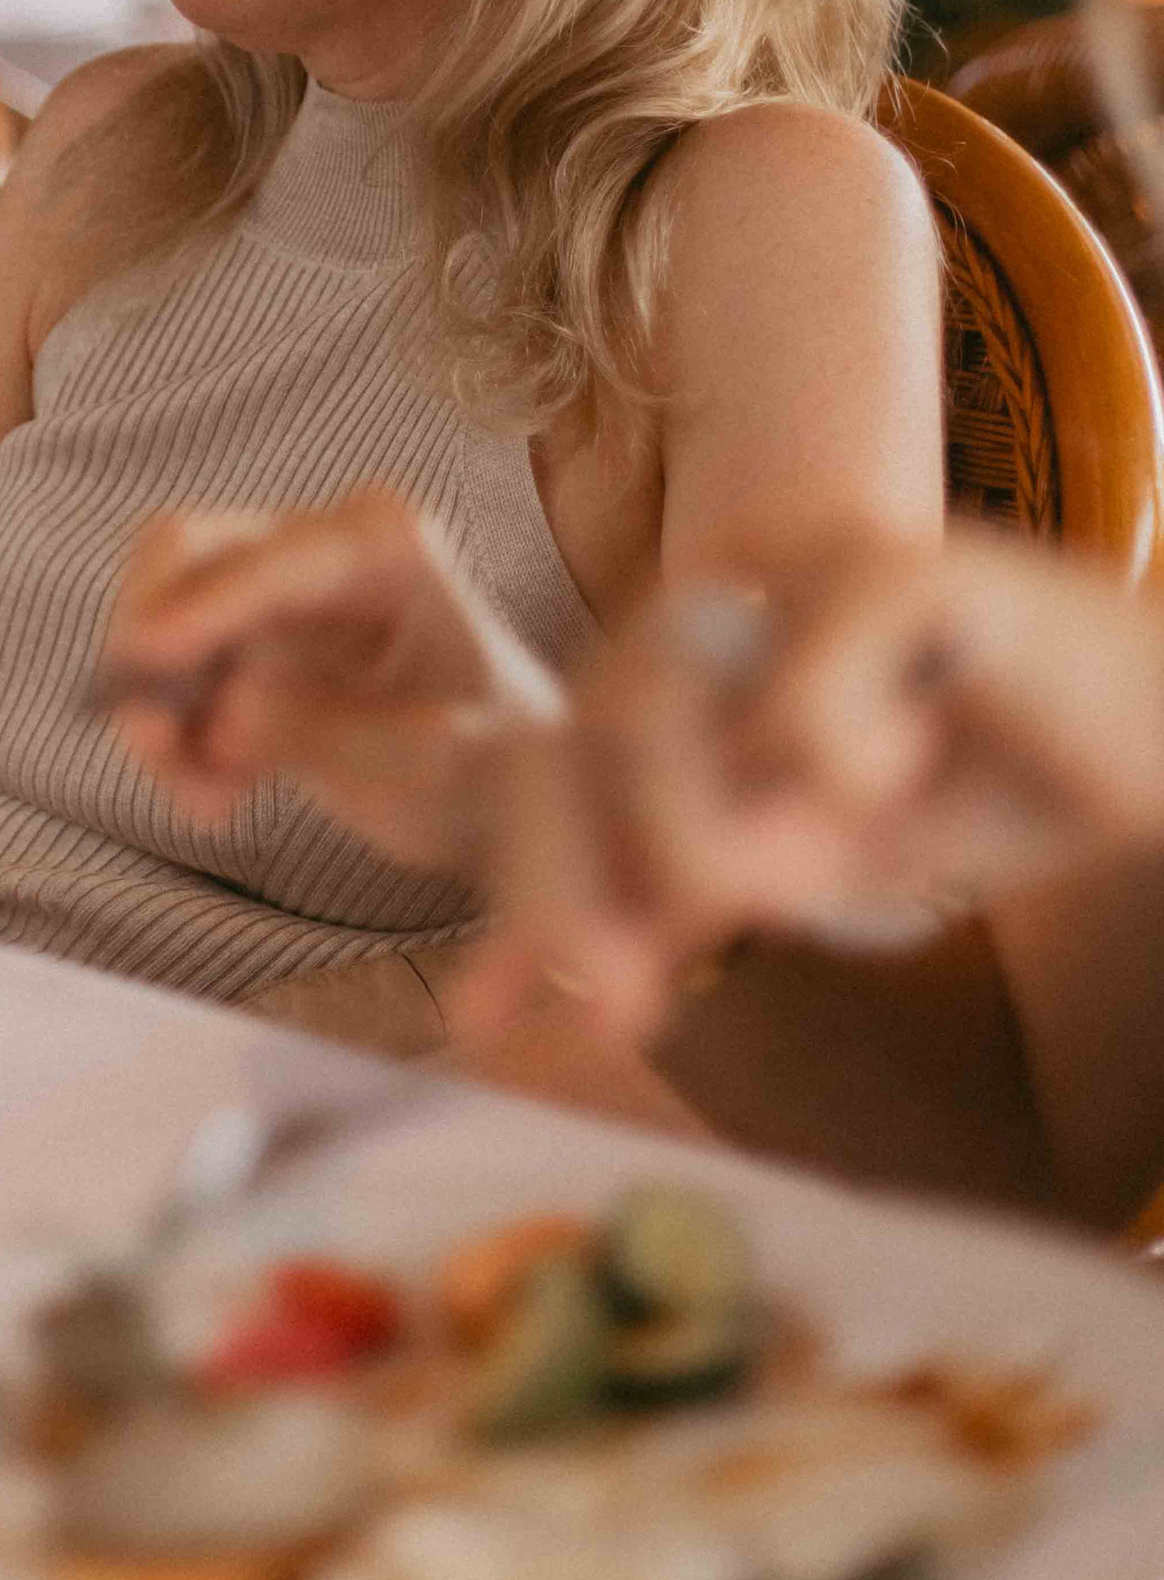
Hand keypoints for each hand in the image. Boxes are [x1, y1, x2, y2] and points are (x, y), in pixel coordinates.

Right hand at [96, 487, 563, 865]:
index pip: (272, 562)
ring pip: (161, 612)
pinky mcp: (242, 633)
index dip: (201, 607)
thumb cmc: (496, 763)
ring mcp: (271, 582)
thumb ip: (330, 735)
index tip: (140, 656)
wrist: (506, 785)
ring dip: (156, 707)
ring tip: (203, 800)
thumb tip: (223, 716)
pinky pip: (170, 669)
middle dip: (147, 642)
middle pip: (187, 551)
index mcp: (389, 545)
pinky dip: (173, 734)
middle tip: (148, 741)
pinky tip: (217, 798)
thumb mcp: (436, 767)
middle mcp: (319, 541)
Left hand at [457, 526, 1163, 1047]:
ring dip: (710, 837)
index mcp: (692, 651)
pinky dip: (846, 762)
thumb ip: (702, 887)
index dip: (519, 888)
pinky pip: (795, 702)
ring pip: (649, 706)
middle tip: (617, 1008)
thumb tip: (579, 968)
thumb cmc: (985, 782)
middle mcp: (720, 585)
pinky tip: (924, 745)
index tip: (482, 1019)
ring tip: (821, 862)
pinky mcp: (890, 564)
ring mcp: (794, 559)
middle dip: (576, 890)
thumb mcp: (822, 861)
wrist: (1161, 735)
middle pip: (576, 734)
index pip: (555, 757)